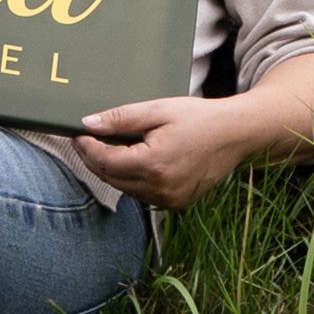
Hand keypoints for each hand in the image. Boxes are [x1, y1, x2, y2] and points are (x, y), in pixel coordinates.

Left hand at [71, 94, 260, 209]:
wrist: (236, 135)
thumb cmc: (199, 118)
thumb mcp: (159, 110)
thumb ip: (121, 118)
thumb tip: (88, 124)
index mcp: (153, 164)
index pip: (105, 161)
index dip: (87, 148)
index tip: (77, 134)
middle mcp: (159, 189)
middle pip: (111, 178)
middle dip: (94, 159)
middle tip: (84, 140)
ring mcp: (169, 200)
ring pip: (125, 188)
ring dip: (111, 170)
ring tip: (105, 147)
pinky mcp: (176, 203)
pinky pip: (142, 193)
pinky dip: (131, 179)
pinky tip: (130, 161)